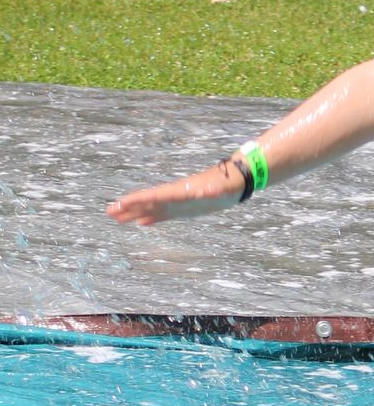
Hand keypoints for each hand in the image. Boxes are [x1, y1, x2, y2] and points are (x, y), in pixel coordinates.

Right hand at [107, 161, 241, 227]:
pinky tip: (141, 223)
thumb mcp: (221, 188)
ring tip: (116, 219)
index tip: (119, 204)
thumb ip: (212, 191)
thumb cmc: (226, 184)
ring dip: (134, 214)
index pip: (152, 195)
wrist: (233, 182)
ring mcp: (177, 203)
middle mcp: (173, 196)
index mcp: (178, 191)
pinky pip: (163, 215)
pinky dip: (151, 219)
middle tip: (107, 212)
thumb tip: (208, 192)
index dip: (136, 200)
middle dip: (127, 207)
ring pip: (150, 209)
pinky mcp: (183, 209)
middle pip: (146, 202)